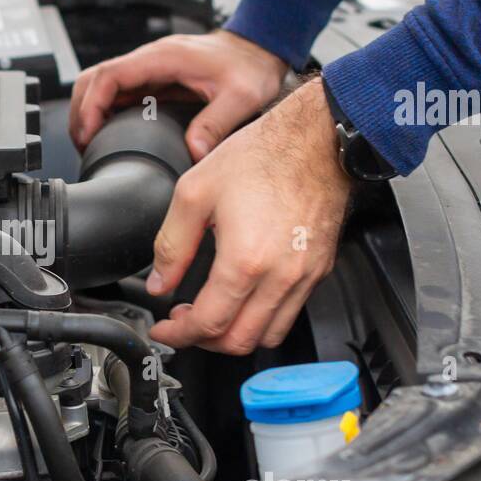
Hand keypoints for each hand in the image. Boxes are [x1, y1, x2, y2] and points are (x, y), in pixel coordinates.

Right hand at [69, 29, 288, 160]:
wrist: (260, 49)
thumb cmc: (251, 65)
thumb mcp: (241, 96)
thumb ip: (216, 123)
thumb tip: (192, 152)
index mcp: (164, 58)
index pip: (109, 75)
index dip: (91, 105)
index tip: (87, 133)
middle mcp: (151, 60)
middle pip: (94, 78)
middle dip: (80, 111)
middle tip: (83, 144)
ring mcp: (150, 69)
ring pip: (101, 85)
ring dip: (89, 111)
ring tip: (90, 143)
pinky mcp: (154, 79)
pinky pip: (118, 93)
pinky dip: (105, 112)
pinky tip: (109, 134)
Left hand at [146, 78, 354, 353]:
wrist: (317, 139)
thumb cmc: (263, 156)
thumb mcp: (195, 192)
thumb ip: (171, 244)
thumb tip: (160, 282)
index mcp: (246, 260)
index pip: (208, 323)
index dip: (178, 334)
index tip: (164, 329)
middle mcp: (281, 277)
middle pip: (239, 341)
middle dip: (203, 340)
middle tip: (183, 324)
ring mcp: (304, 277)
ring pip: (268, 335)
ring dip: (235, 335)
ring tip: (212, 314)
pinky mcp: (319, 270)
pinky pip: (290, 313)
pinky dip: (262, 319)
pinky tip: (243, 298)